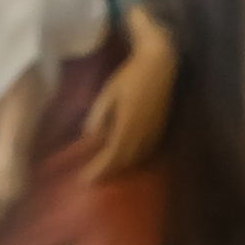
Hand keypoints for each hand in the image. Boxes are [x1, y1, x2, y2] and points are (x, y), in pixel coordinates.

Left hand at [78, 2, 179, 181]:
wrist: (160, 65)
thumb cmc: (130, 75)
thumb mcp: (108, 93)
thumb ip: (99, 116)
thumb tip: (89, 136)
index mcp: (127, 126)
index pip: (111, 156)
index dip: (98, 169)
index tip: (84, 179)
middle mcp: (142, 135)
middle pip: (124, 161)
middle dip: (108, 171)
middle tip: (92, 178)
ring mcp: (154, 134)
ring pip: (136, 159)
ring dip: (121, 167)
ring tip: (107, 171)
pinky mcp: (160, 130)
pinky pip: (146, 152)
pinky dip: (133, 159)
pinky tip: (125, 157)